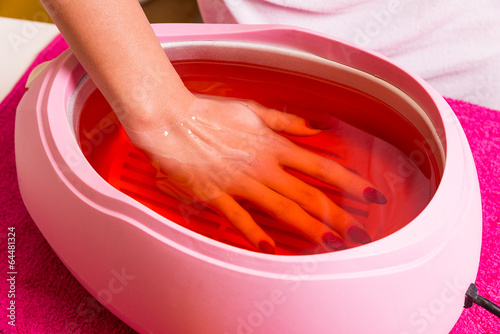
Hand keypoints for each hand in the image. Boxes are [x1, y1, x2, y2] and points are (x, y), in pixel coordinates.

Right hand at [123, 94, 385, 253]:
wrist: (171, 120)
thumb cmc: (210, 113)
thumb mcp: (254, 109)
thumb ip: (289, 121)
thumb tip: (320, 127)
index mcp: (273, 145)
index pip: (321, 166)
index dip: (350, 182)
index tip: (370, 195)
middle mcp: (263, 166)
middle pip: (309, 194)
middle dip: (338, 215)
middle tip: (359, 234)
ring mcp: (240, 182)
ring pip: (282, 208)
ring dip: (309, 228)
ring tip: (331, 244)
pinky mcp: (215, 195)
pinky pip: (239, 217)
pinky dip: (255, 232)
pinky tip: (270, 248)